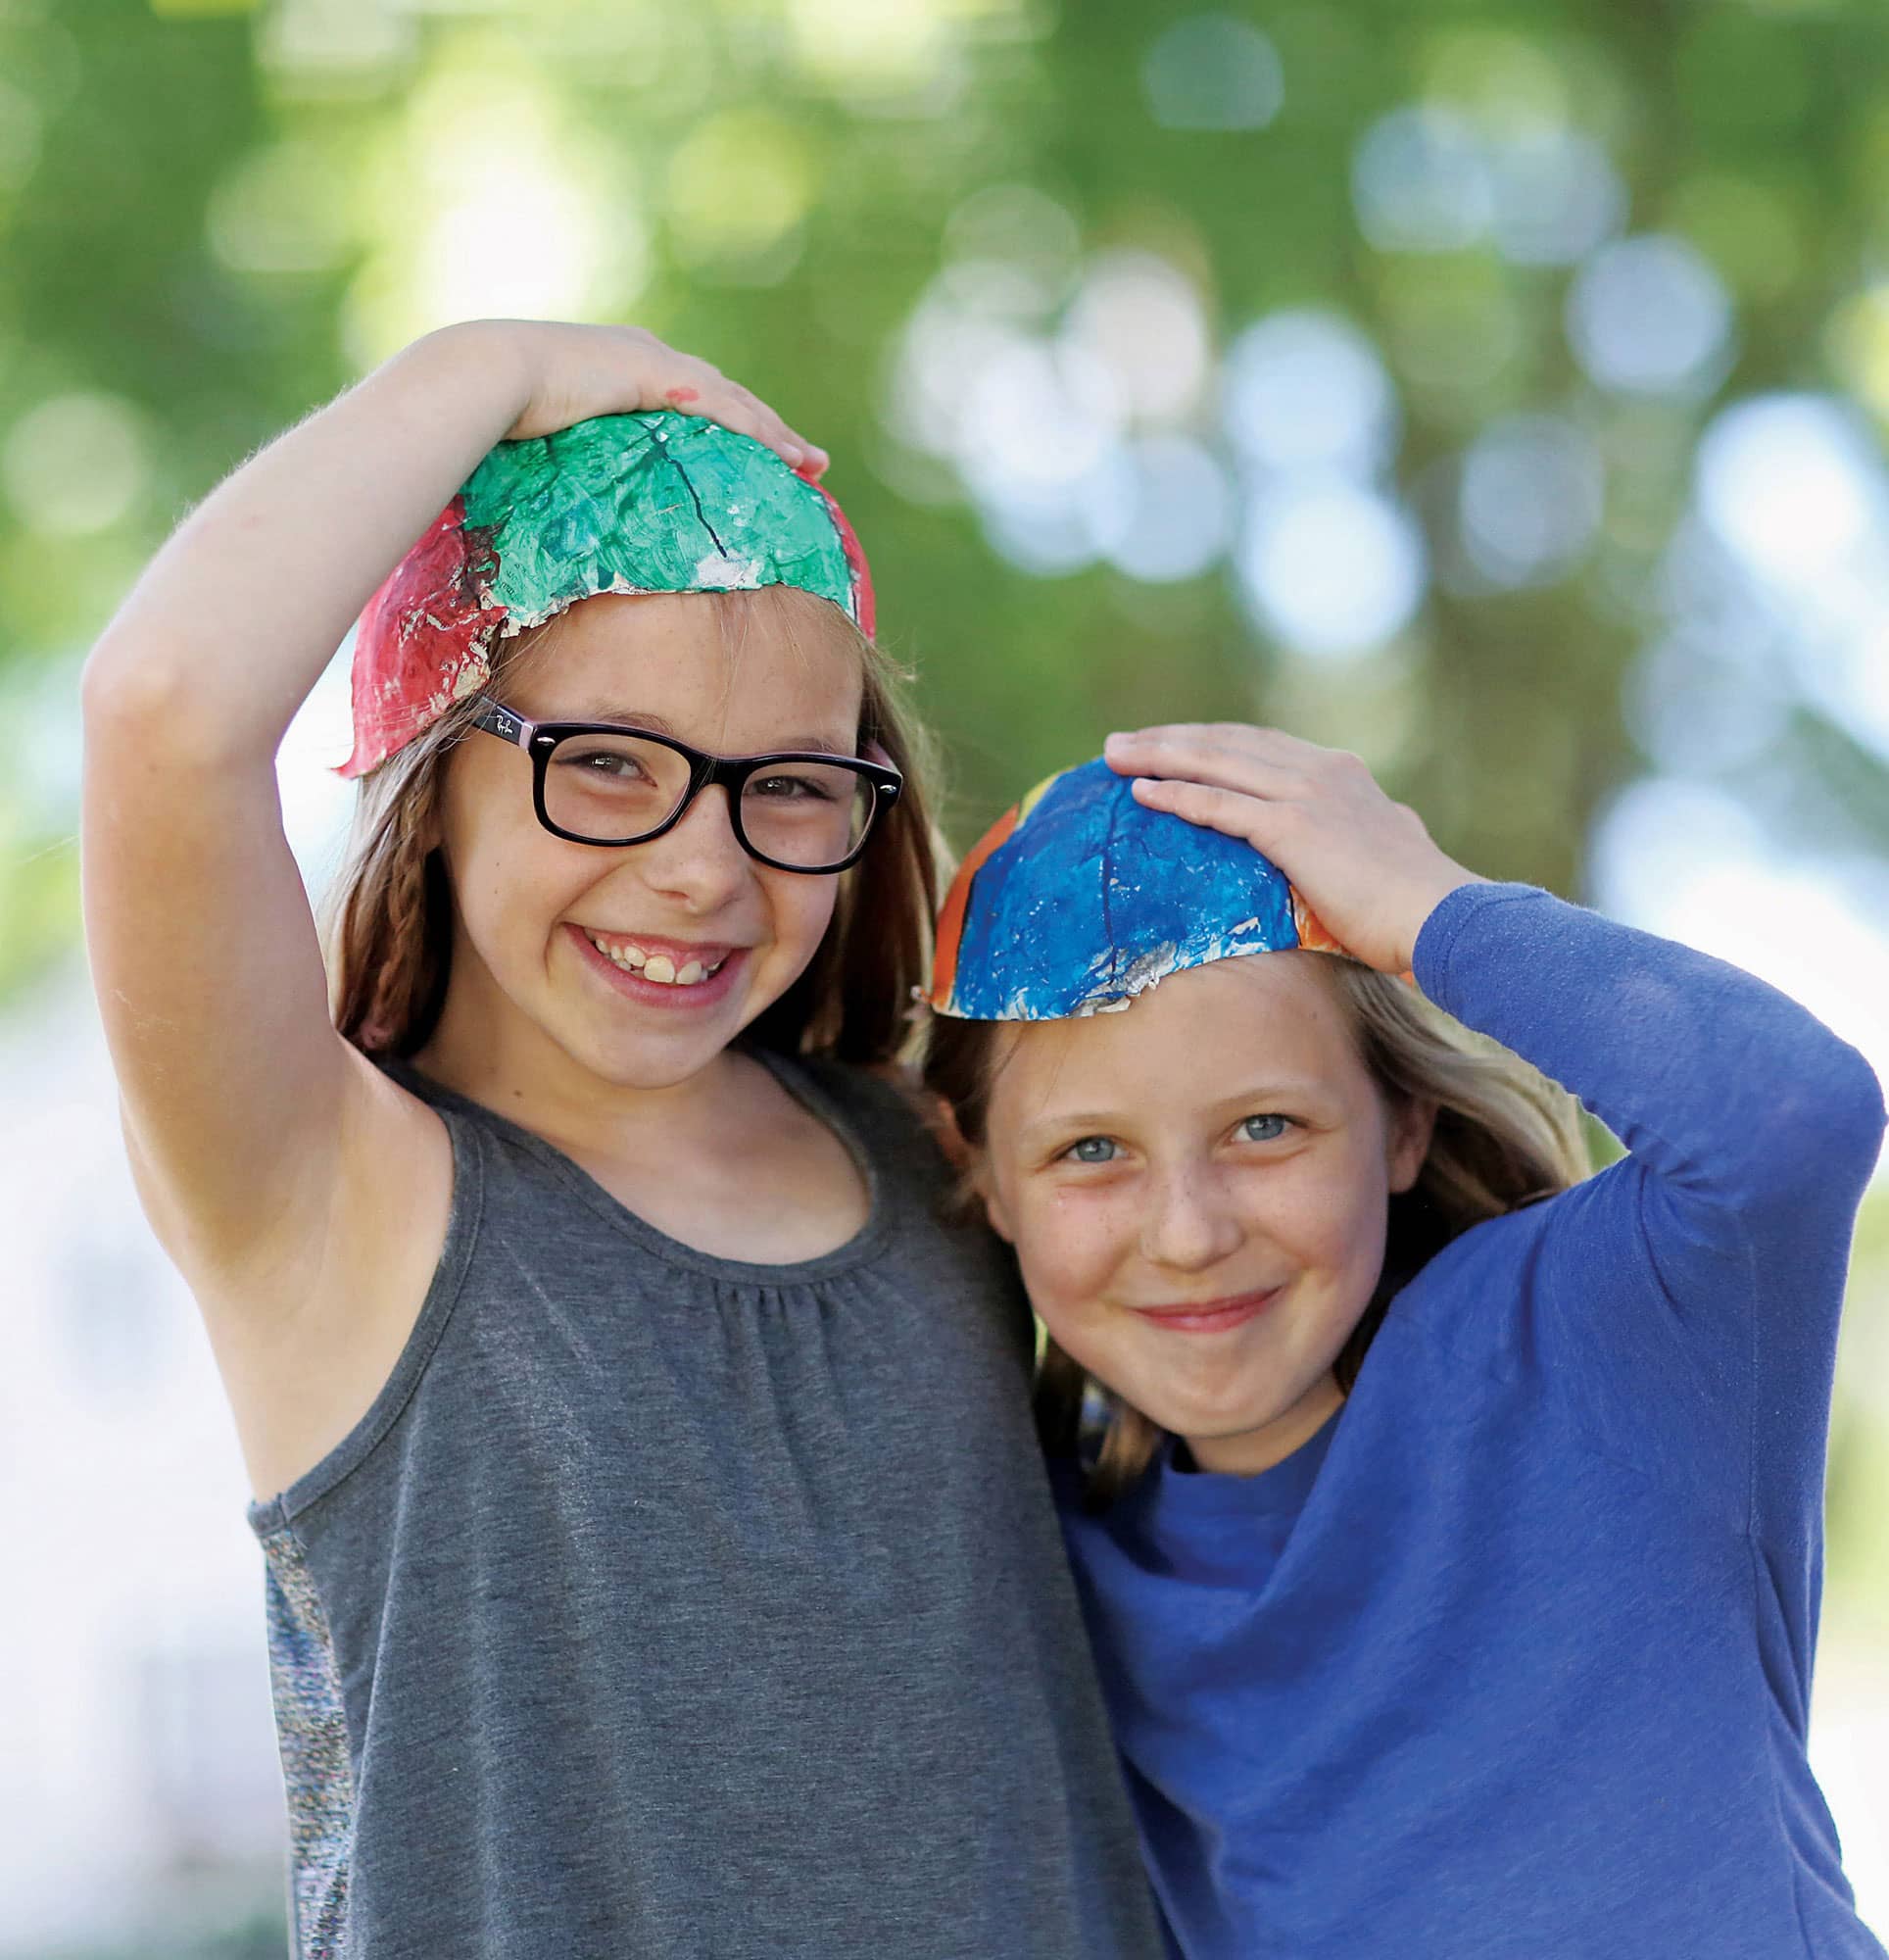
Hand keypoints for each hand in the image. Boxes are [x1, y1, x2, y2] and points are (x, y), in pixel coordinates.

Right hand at [446, 319, 828, 473]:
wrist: (478, 375)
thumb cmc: (489, 411)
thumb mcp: (536, 437)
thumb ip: (558, 458)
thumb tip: (549, 506)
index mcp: (620, 365)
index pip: (691, 398)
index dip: (730, 425)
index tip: (760, 454)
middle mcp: (645, 355)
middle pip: (726, 397)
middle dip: (769, 430)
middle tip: (808, 461)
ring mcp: (652, 361)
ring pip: (734, 402)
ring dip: (776, 435)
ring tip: (811, 465)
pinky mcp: (654, 376)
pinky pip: (721, 410)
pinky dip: (756, 433)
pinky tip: (784, 457)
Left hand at [1103, 723, 1484, 975]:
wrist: (1444, 918)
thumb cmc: (1416, 905)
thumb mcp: (1386, 851)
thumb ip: (1361, 834)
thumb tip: (1366, 838)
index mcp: (1339, 774)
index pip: (1257, 744)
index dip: (1207, 740)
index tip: (1167, 742)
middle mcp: (1320, 772)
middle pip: (1226, 743)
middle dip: (1168, 739)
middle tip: (1119, 741)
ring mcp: (1307, 796)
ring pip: (1215, 763)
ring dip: (1158, 756)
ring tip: (1112, 756)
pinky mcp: (1294, 829)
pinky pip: (1220, 806)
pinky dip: (1177, 796)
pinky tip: (1140, 794)